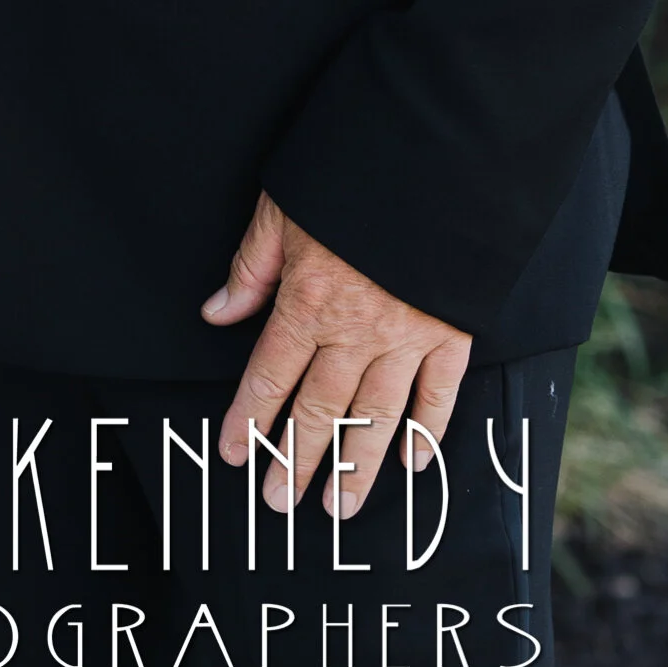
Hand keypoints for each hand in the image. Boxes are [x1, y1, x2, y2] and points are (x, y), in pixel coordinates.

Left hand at [206, 192, 471, 518]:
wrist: (435, 160)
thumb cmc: (349, 179)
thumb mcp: (281, 210)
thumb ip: (251, 268)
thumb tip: (216, 313)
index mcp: (307, 301)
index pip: (269, 374)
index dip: (248, 417)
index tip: (233, 453)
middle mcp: (354, 331)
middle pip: (320, 408)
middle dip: (296, 459)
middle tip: (279, 501)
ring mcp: (407, 337)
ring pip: (376, 417)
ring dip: (355, 467)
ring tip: (337, 507)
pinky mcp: (451, 332)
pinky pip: (439, 395)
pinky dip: (426, 433)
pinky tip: (412, 464)